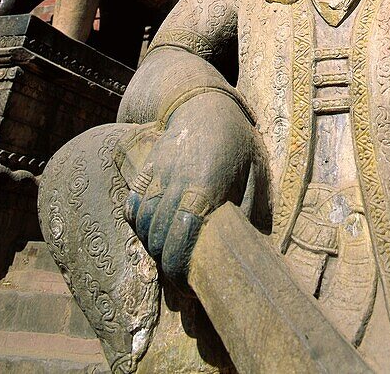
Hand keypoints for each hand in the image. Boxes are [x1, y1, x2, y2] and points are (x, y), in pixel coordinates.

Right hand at [120, 93, 255, 286]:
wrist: (203, 102)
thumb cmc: (236, 140)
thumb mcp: (255, 170)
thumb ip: (253, 208)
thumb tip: (255, 247)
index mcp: (206, 185)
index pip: (184, 236)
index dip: (182, 267)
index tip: (190, 287)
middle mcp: (177, 181)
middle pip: (161, 236)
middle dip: (167, 266)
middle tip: (180, 283)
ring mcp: (158, 174)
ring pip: (145, 224)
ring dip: (153, 247)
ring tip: (169, 258)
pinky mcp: (145, 169)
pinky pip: (133, 206)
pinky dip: (138, 225)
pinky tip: (152, 234)